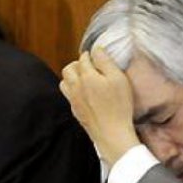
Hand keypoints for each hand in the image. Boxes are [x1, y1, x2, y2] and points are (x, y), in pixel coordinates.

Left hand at [60, 49, 140, 165]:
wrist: (111, 132)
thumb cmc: (118, 105)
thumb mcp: (118, 79)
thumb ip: (105, 62)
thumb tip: (96, 50)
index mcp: (86, 76)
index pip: (83, 59)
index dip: (90, 55)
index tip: (96, 56)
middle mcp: (75, 86)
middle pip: (68, 68)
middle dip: (77, 64)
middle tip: (89, 65)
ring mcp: (73, 99)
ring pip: (64, 81)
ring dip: (71, 76)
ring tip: (84, 78)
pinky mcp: (75, 110)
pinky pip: (67, 94)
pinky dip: (72, 88)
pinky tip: (83, 92)